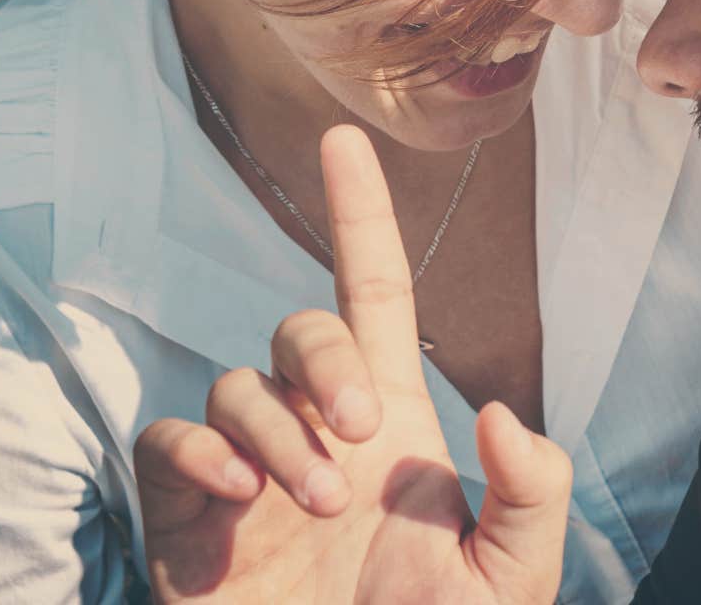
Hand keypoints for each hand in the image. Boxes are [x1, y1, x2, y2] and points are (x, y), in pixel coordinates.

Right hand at [132, 125, 572, 602]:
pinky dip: (199, 454)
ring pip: (235, 386)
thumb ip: (530, 493)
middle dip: (322, 363)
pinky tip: (238, 496)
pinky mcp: (190, 523)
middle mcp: (318, 435)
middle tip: (359, 439)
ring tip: (317, 505)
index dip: (360, 215)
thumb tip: (497, 408)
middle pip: (300, 331)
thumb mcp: (513, 582)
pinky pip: (170, 445)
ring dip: (278, 431)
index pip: (372, 293)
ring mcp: (251, 477)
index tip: (344, 139)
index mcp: (395, 430)